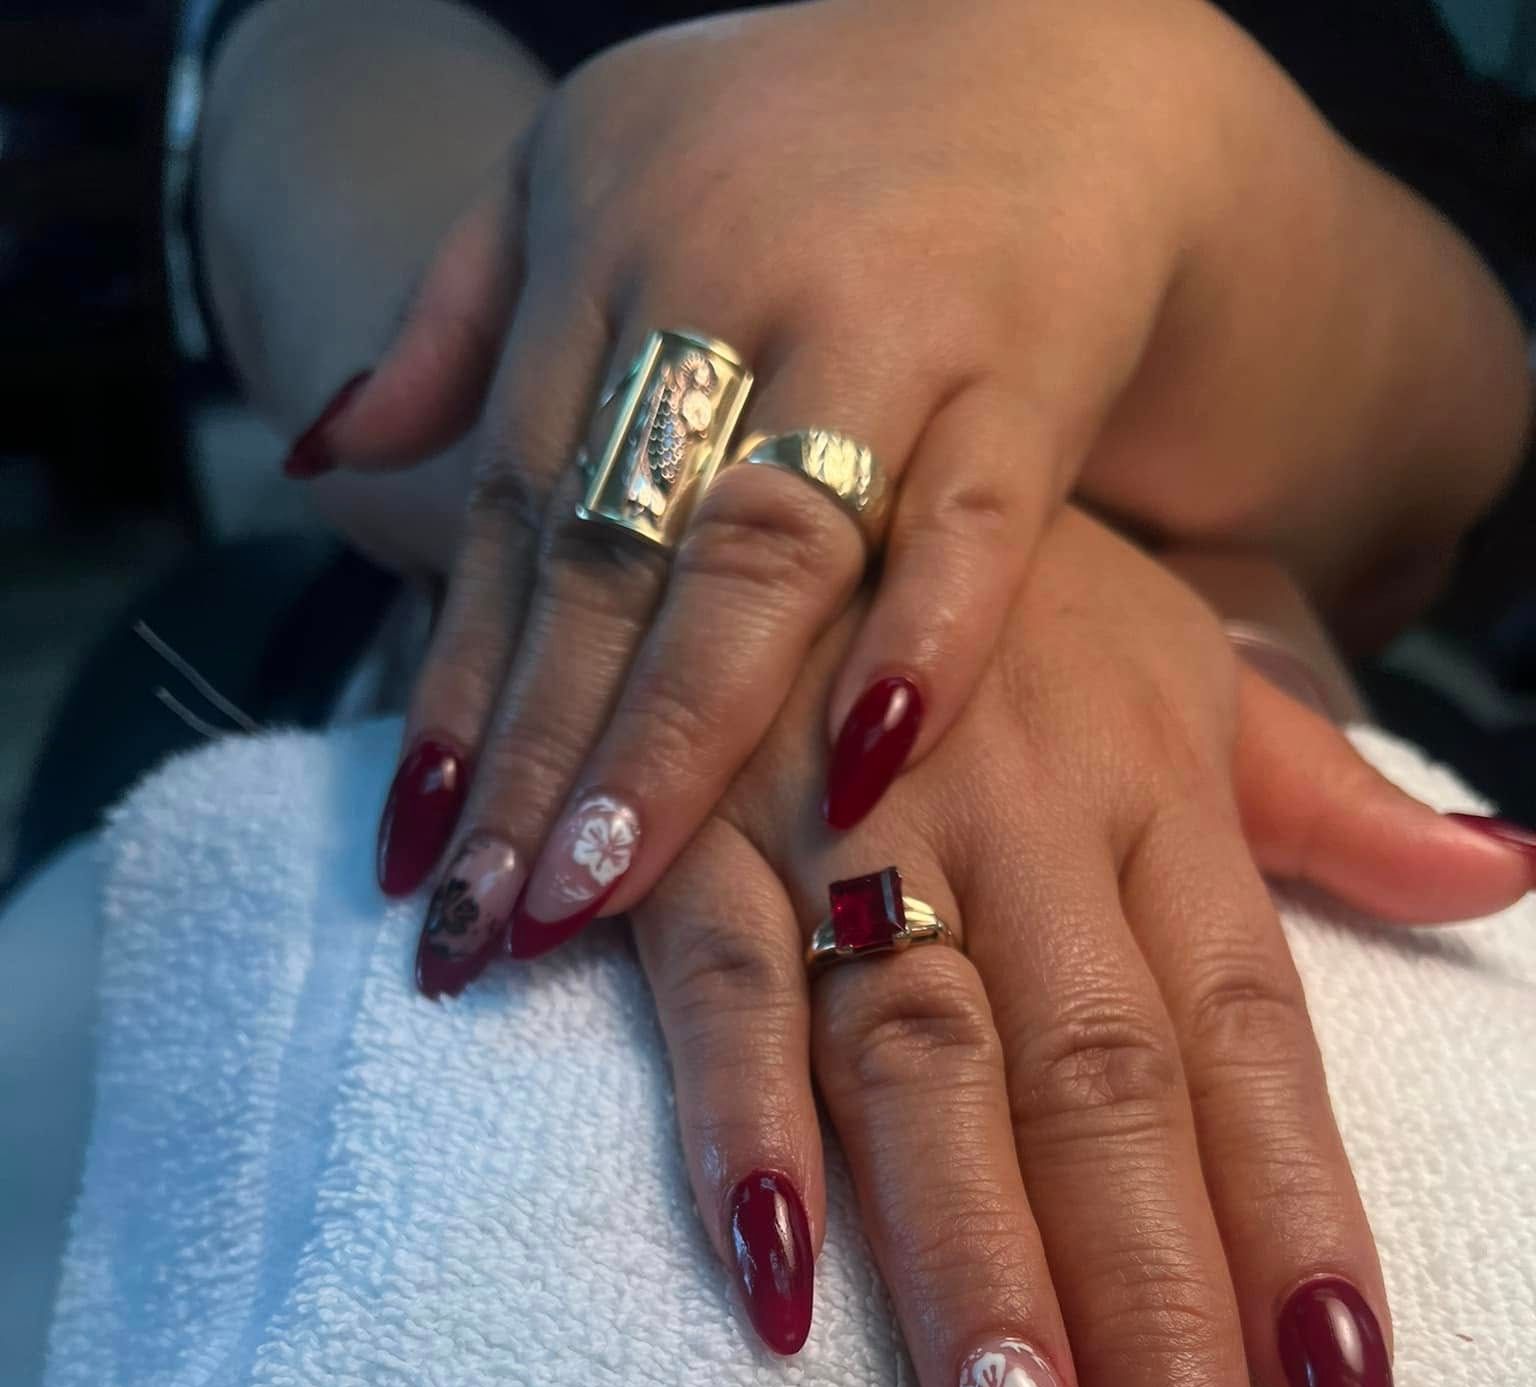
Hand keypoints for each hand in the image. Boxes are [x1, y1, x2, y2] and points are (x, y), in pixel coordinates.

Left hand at [306, 0, 1473, 982]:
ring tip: (596, 893)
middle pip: (607, 559)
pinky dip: (924, 640)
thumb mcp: (593, 171)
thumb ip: (463, 316)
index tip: (411, 853)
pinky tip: (861, 776)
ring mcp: (878, 332)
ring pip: (758, 554)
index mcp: (605, 261)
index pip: (508, 513)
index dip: (455, 688)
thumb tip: (325, 455)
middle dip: (537, 752)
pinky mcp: (1026, 369)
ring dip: (671, 731)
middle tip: (478, 924)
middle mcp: (723, 294)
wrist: (1052, 40)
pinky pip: (972, 521)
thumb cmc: (800, 141)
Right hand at [613, 507, 1533, 1386]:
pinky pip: (717, 985)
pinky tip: (775, 1287)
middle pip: (1104, 1100)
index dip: (1305, 1233)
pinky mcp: (683, 830)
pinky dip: (741, 1120)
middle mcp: (1018, 828)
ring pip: (928, 1070)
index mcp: (1149, 800)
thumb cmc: (987, 584)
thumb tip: (1502, 878)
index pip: (1252, 1047)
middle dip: (1154, 1324)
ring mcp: (846, 827)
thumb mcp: (1177, 657)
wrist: (766, 421)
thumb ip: (1320, 796)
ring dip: (975, 1273)